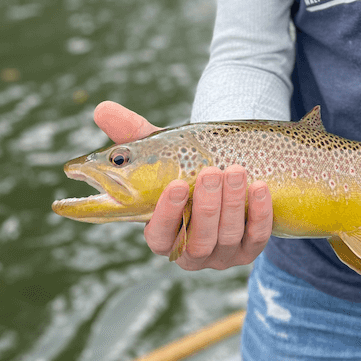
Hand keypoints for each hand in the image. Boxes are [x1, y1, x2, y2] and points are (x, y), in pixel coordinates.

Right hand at [93, 101, 272, 270]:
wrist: (226, 171)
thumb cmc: (184, 167)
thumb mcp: (162, 152)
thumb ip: (133, 135)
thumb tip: (100, 107)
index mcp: (163, 232)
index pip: (159, 236)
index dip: (167, 215)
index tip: (176, 185)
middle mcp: (191, 251)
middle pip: (198, 241)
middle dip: (206, 207)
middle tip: (211, 172)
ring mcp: (223, 253)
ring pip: (227, 238)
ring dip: (232, 204)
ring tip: (234, 171)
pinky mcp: (251, 248)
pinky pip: (258, 238)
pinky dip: (259, 213)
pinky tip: (260, 186)